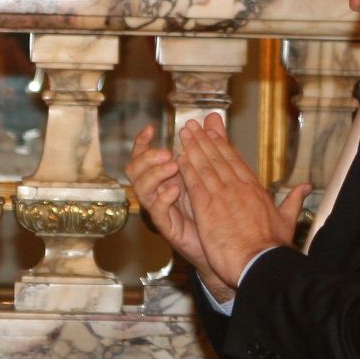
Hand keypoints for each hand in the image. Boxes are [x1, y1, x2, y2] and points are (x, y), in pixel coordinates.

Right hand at [127, 123, 217, 288]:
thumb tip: (211, 116)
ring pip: (142, 190)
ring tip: (172, 166)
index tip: (150, 129)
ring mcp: (160, 209)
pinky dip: (163, 198)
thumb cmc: (214, 206)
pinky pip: (157, 212)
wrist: (225, 242)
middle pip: (134, 171)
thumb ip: (210, 142)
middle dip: (147, 158)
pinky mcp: (168, 227)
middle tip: (167, 152)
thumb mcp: (213, 168)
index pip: (142, 156)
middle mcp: (157, 190)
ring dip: (155, 175)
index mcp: (164, 176)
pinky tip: (174, 190)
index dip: (141, 143)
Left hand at [176, 113, 309, 292]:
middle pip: (218, 159)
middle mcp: (238, 189)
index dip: (223, 145)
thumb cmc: (273, 247)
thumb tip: (306, 187)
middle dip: (205, 140)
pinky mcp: (208, 210)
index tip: (214, 133)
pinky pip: (195, 185)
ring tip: (184, 134)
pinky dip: (187, 170)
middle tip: (193, 125)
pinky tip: (179, 159)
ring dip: (193, 149)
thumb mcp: (287, 220)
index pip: (236, 162)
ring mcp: (222, 197)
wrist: (261, 263)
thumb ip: (293, 201)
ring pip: (205, 168)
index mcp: (255, 190)